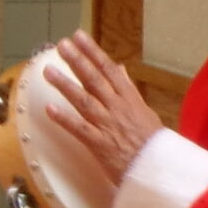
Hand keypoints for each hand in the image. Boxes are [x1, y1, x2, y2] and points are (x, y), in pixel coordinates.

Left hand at [47, 31, 161, 190]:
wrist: (159, 170)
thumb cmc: (152, 143)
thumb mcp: (144, 111)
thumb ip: (128, 89)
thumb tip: (119, 68)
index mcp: (129, 99)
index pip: (109, 69)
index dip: (92, 52)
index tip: (78, 36)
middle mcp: (118, 108)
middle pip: (95, 80)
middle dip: (77, 61)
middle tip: (61, 45)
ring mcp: (108, 125)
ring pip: (84, 100)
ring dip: (65, 85)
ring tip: (48, 70)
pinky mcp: (100, 144)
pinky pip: (80, 129)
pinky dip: (64, 119)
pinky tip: (49, 109)